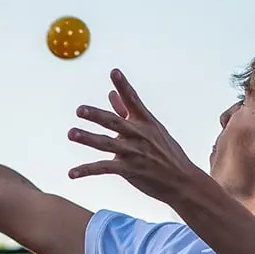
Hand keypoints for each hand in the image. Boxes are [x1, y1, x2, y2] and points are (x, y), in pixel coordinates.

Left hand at [67, 69, 205, 203]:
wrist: (183, 181)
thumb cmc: (166, 154)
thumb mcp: (152, 130)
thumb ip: (127, 111)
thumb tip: (111, 94)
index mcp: (146, 122)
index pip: (133, 100)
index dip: (124, 86)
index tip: (114, 72)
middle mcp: (140, 135)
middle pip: (115, 122)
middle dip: (97, 116)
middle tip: (80, 110)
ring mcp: (135, 153)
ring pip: (107, 144)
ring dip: (88, 138)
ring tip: (72, 133)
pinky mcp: (130, 170)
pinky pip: (104, 168)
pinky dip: (87, 170)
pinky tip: (72, 173)